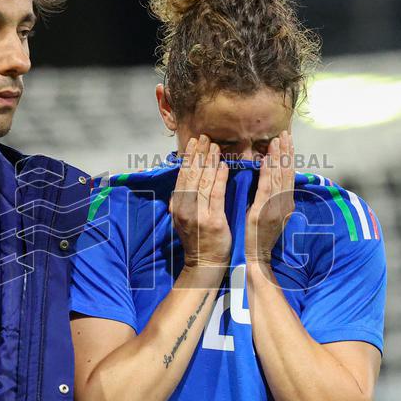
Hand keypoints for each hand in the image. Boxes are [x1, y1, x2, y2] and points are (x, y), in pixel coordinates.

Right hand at [170, 135, 230, 270]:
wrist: (204, 263)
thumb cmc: (198, 239)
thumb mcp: (183, 217)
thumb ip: (184, 199)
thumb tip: (186, 178)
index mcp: (177, 205)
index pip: (182, 175)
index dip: (188, 157)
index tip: (194, 142)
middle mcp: (184, 208)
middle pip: (191, 174)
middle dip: (198, 154)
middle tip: (205, 137)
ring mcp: (197, 214)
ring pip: (203, 181)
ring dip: (209, 161)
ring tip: (215, 146)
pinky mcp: (212, 220)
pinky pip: (216, 194)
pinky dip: (219, 178)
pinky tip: (223, 166)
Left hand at [246, 131, 294, 265]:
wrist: (256, 258)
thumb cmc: (258, 237)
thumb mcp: (268, 214)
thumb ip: (269, 197)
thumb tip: (268, 179)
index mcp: (285, 203)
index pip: (288, 175)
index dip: (288, 157)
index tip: (286, 141)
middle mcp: (284, 203)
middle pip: (287, 173)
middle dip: (287, 152)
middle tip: (285, 133)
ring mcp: (276, 208)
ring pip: (280, 177)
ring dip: (279, 157)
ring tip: (277, 140)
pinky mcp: (264, 213)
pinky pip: (267, 189)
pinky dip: (268, 173)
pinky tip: (266, 160)